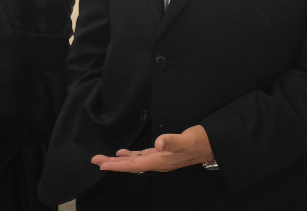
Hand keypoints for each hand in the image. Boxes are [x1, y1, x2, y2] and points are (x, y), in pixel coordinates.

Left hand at [90, 126, 213, 172]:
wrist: (212, 144)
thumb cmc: (199, 142)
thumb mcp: (185, 140)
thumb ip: (172, 141)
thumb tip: (158, 143)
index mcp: (159, 161)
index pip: (133, 165)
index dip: (117, 165)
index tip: (101, 164)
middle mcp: (158, 162)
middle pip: (130, 164)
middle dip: (112, 163)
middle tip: (95, 160)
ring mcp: (160, 159)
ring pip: (134, 161)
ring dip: (119, 160)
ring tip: (105, 159)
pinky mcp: (162, 153)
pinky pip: (142, 157)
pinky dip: (131, 155)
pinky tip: (125, 153)